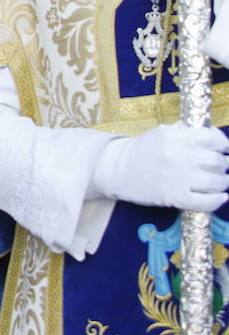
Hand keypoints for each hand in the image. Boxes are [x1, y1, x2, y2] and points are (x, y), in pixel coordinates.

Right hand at [91, 123, 228, 210]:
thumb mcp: (162, 133)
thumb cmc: (141, 150)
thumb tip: (214, 137)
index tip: (223, 148)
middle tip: (219, 166)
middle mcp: (180, 156)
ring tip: (220, 181)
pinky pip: (206, 202)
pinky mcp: (175, 197)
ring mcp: (178, 178)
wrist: (116, 169)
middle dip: (223, 164)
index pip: (214, 139)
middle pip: (218, 162)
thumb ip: (186, 132)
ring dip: (223, 182)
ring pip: (217, 182)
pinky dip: (217, 200)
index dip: (223, 144)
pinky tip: (219, 196)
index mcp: (177, 137)